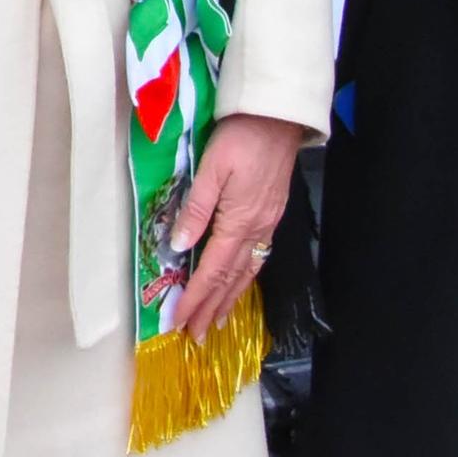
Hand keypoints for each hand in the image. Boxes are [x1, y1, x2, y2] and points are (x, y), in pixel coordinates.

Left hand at [164, 112, 302, 337]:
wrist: (278, 120)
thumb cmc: (240, 139)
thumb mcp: (211, 170)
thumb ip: (196, 209)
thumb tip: (179, 246)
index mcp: (238, 222)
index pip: (212, 271)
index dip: (195, 298)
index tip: (180, 321)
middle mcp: (256, 231)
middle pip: (230, 279)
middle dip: (211, 308)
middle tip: (194, 336)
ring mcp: (267, 225)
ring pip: (246, 273)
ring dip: (228, 300)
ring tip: (214, 321)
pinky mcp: (272, 216)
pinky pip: (256, 259)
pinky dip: (244, 280)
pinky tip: (238, 285)